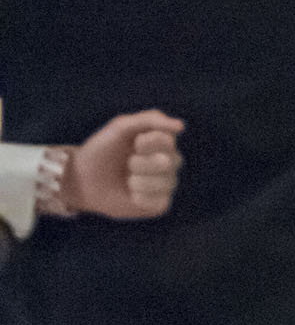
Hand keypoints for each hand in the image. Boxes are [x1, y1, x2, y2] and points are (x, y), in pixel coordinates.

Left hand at [62, 111, 183, 219]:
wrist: (83, 179)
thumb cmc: (102, 150)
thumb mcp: (122, 127)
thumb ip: (151, 119)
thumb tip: (182, 127)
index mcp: (161, 142)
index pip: (168, 141)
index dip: (148, 143)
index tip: (133, 144)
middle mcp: (168, 162)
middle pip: (168, 162)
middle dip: (140, 163)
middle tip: (127, 164)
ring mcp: (165, 184)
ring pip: (164, 183)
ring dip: (138, 181)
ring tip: (126, 180)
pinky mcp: (159, 204)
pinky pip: (159, 202)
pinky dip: (140, 198)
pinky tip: (131, 195)